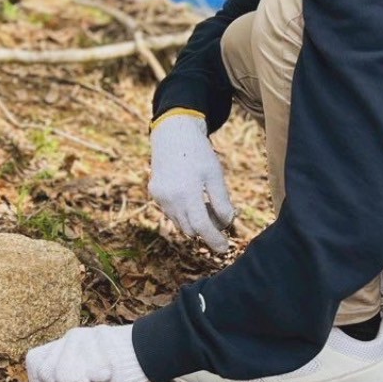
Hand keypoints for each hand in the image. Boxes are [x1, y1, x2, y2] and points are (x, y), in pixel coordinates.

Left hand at [26, 324, 149, 381]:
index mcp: (65, 343)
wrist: (146, 353)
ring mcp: (83, 341)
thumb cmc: (115, 367)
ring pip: (60, 376)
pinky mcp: (96, 348)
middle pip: (44, 372)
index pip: (34, 360)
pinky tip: (105, 377)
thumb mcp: (86, 381)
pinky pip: (82, 377)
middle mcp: (70, 338)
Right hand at [149, 113, 235, 252]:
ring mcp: (160, 196)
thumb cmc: (198, 153)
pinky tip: (191, 196)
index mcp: (187, 193)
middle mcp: (170, 198)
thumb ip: (221, 201)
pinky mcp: (155, 193)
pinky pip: (171, 212)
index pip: (202, 227)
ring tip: (206, 204)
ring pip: (179, 222)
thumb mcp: (215, 175)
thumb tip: (227, 224)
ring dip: (194, 221)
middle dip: (206, 230)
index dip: (214, 240)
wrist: (173, 134)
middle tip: (220, 219)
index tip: (225, 248)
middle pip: (190, 229)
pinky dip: (183, 212)